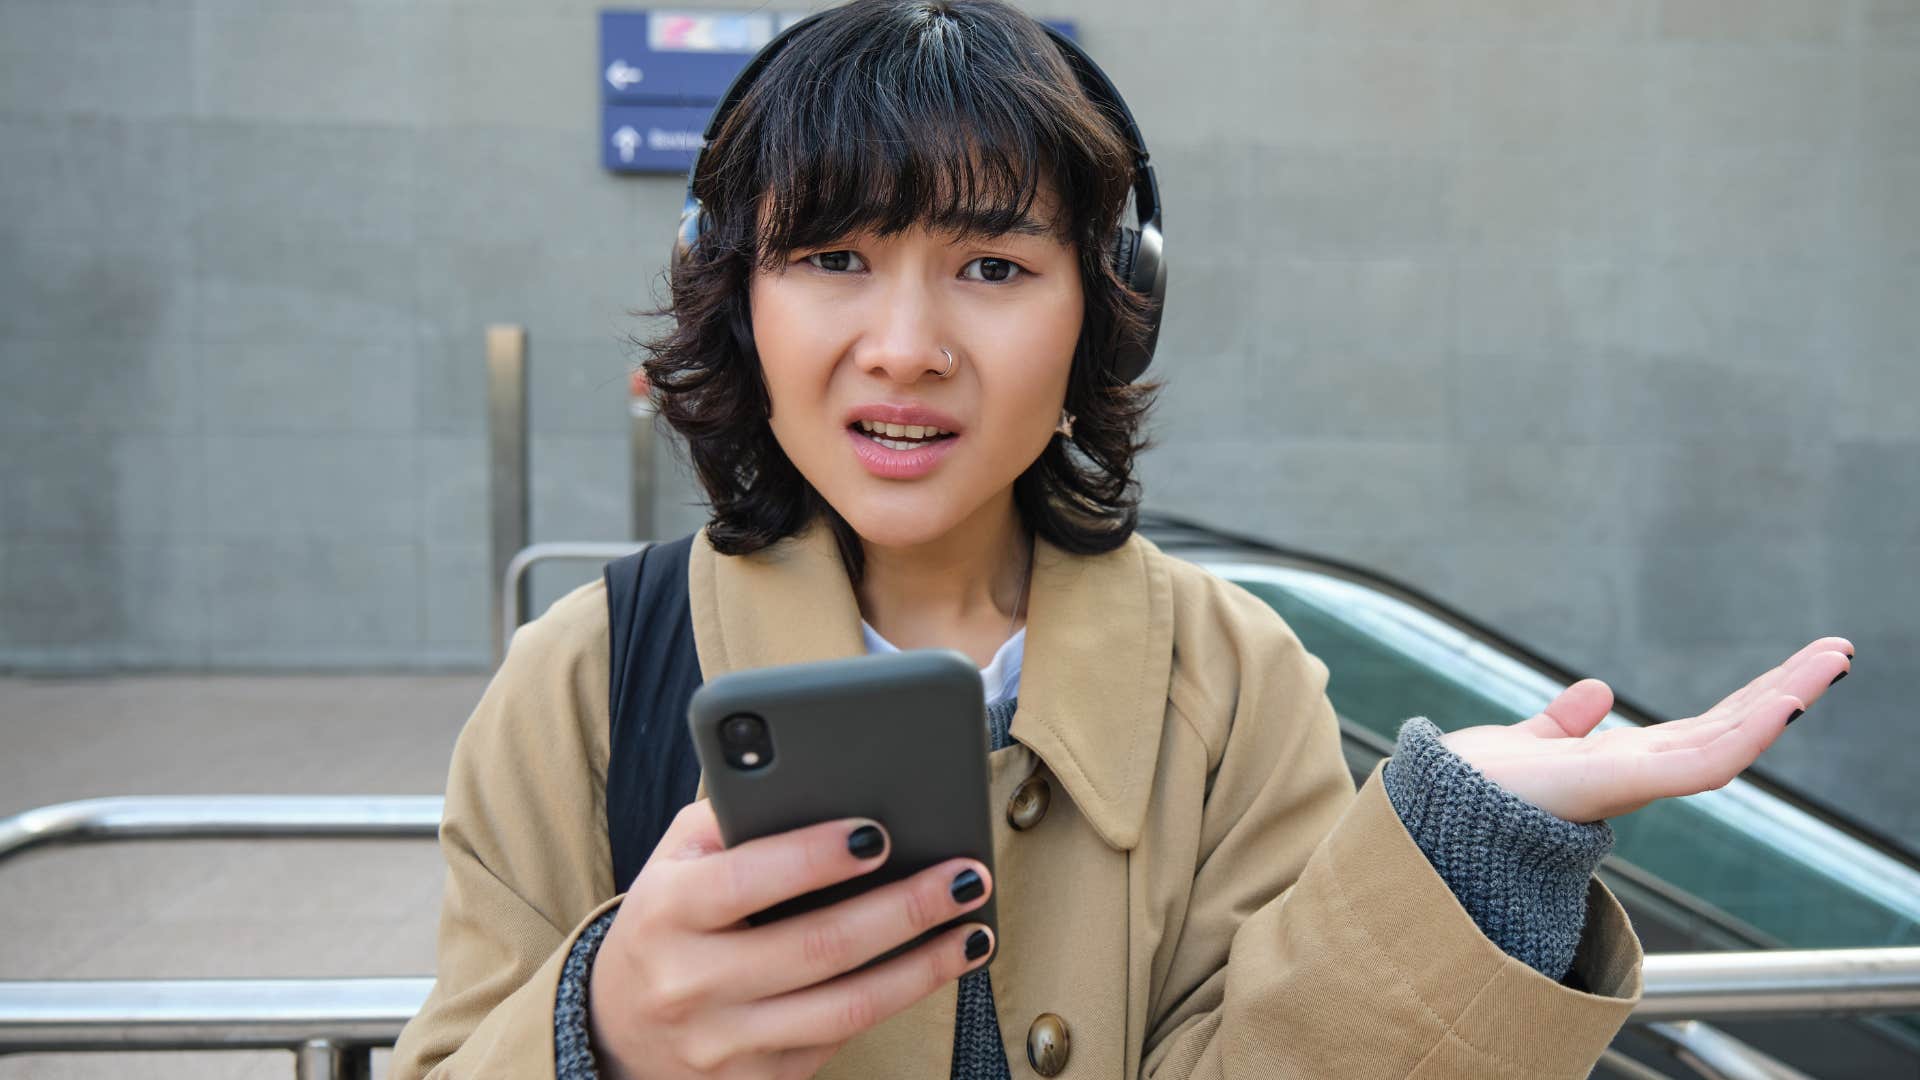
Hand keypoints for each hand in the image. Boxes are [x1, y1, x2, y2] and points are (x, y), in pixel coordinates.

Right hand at [587, 799, 994, 1079]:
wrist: (618, 1028)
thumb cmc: (670, 919)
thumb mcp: (676, 859)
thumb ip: (736, 818)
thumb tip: (827, 787)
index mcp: (666, 912)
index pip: (748, 879)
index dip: (815, 856)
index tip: (877, 833)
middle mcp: (690, 983)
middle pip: (819, 947)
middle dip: (905, 908)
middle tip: (966, 876)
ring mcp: (723, 1043)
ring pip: (845, 1007)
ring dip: (924, 967)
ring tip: (974, 928)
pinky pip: (840, 1038)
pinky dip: (897, 1000)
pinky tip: (937, 966)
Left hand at [1438, 636, 1853, 822]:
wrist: (1430, 815)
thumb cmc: (1470, 793)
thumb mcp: (1529, 744)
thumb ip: (1563, 725)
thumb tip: (1597, 692)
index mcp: (1618, 765)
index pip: (1702, 728)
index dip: (1749, 700)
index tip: (1792, 669)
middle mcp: (1635, 776)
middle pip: (1728, 729)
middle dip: (1784, 691)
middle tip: (1837, 651)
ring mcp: (1633, 784)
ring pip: (1728, 741)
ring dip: (1782, 699)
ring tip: (1830, 661)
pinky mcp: (1620, 786)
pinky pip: (1700, 764)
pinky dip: (1745, 733)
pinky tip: (1783, 702)